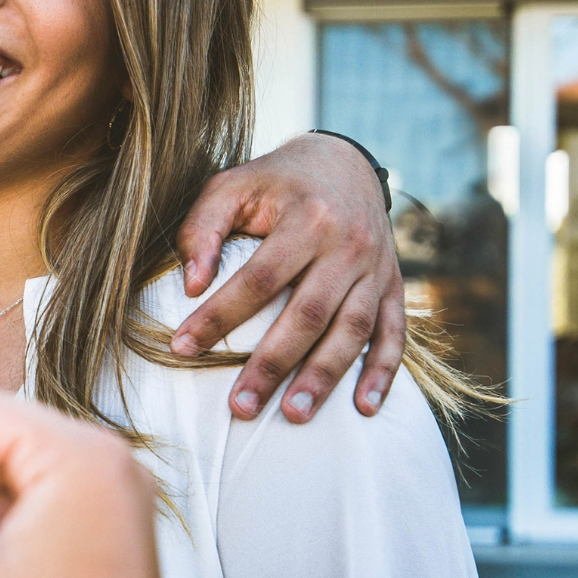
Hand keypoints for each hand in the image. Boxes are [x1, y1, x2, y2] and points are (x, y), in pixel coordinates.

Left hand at [171, 132, 404, 422]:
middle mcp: (348, 245)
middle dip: (272, 364)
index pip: (259, 278)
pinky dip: (383, 373)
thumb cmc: (274, 182)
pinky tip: (365, 409)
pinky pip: (395, 333)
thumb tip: (191, 285)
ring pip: (353, 330)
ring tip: (292, 414)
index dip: (219, 315)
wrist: (344, 162)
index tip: (183, 348)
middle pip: (308, 313)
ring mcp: (377, 268)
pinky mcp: (394, 285)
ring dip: (324, 377)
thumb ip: (203, 229)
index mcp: (308, 218)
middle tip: (240, 407)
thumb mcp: (232, 185)